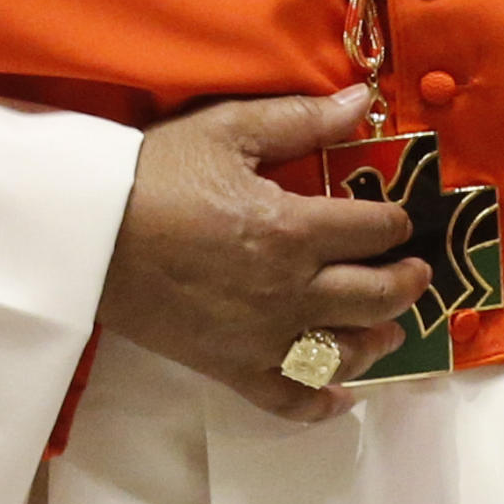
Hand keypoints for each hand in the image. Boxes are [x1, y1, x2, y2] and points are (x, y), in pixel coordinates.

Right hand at [96, 85, 431, 422]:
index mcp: (292, 228)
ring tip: (390, 329)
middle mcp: (289, 290)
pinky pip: (288, 399)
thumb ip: (301, 119)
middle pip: (373, 295)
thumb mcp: (229, 129)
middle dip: (405, 282)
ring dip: (377, 339)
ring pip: (343, 351)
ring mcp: (261, 337)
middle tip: (417, 272)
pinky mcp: (229, 368)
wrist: (86, 234)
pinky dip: (320, 403)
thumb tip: (363, 100)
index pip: (373, 229)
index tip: (402, 219)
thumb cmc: (156, 175)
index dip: (397, 222)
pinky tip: (340, 396)